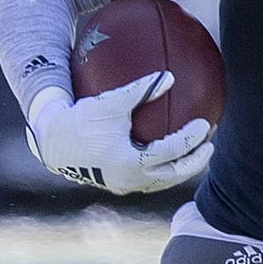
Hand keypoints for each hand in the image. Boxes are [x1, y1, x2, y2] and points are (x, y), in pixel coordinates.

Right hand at [26, 72, 212, 193]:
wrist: (52, 144)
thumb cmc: (79, 119)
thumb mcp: (108, 103)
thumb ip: (139, 90)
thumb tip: (170, 77)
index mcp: (130, 162)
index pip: (171, 152)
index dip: (191, 138)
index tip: (206, 124)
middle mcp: (131, 179)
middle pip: (175, 174)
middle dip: (196, 161)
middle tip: (210, 145)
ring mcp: (126, 186)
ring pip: (164, 181)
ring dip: (182, 167)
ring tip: (197, 151)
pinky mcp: (121, 185)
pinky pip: (151, 179)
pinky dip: (165, 168)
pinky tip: (172, 153)